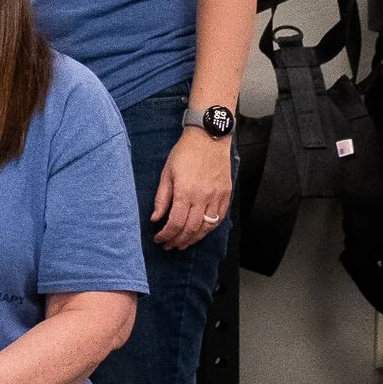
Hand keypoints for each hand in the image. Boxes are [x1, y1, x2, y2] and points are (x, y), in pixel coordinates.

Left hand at [153, 129, 232, 250]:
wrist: (209, 138)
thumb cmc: (185, 153)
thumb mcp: (166, 173)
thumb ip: (162, 198)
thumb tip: (155, 218)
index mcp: (185, 192)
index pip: (175, 223)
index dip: (166, 235)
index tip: (158, 238)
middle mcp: (203, 198)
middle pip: (191, 229)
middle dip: (178, 240)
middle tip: (168, 245)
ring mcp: (217, 197)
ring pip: (206, 227)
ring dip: (194, 239)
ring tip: (182, 243)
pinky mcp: (226, 195)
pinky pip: (219, 218)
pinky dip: (209, 229)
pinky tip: (200, 232)